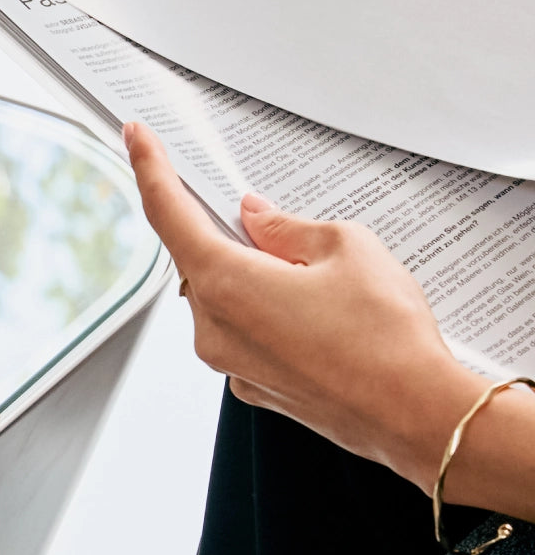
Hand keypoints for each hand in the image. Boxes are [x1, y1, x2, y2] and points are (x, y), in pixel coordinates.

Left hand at [124, 121, 488, 490]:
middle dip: (221, 229)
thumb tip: (257, 217)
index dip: (150, 169)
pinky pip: (246, 333)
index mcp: (224, 285)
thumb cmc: (385, 336)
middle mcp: (213, 329)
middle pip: (197, 259)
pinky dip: (267, 312)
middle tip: (256, 208)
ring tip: (314, 271)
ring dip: (251, 275)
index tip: (136, 137)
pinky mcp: (255, 387)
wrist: (417, 417)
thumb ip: (289, 226)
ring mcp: (231, 365)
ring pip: (224, 299)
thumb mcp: (347, 248)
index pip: (169, 214)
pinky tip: (314, 310)